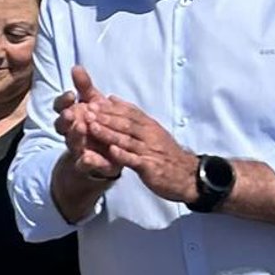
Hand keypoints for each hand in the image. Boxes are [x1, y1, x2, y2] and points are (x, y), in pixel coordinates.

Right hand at [53, 65, 121, 183]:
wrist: (105, 158)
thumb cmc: (97, 126)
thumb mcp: (93, 104)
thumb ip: (85, 87)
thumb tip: (75, 67)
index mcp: (72, 117)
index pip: (61, 107)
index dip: (63, 102)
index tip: (71, 95)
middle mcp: (71, 133)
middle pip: (62, 126)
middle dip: (65, 119)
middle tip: (70, 114)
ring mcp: (79, 150)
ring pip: (72, 143)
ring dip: (74, 136)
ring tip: (80, 128)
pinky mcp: (89, 166)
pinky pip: (85, 164)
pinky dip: (87, 161)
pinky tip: (89, 157)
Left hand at [82, 94, 198, 203]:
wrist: (188, 175)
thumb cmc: (165, 154)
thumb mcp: (152, 132)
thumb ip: (133, 117)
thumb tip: (113, 99)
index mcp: (149, 126)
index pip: (129, 113)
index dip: (110, 108)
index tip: (92, 101)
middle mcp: (150, 135)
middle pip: (126, 123)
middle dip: (105, 117)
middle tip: (87, 111)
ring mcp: (150, 151)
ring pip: (127, 140)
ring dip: (109, 133)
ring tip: (92, 127)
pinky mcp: (150, 167)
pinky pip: (135, 160)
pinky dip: (123, 155)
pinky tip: (111, 151)